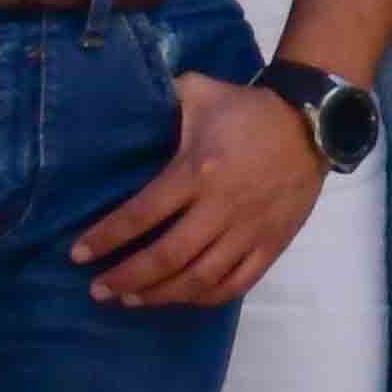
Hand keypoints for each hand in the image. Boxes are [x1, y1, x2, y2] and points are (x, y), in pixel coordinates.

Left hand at [71, 74, 327, 307]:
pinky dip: (204, 297)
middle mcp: (221, 207)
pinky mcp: (272, 244)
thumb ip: (163, 97)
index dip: (107, 237)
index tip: (79, 254)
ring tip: (131, 299)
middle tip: (98, 290)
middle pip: (167, 257)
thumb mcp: (201, 92)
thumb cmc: (248, 110)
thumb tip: (127, 98)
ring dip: (160, 294)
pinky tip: (181, 298)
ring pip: (199, 278)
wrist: (313, 124)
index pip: (143, 214)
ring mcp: (249, 230)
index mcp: (198, 171)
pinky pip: (236, 284)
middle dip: (126, 277)